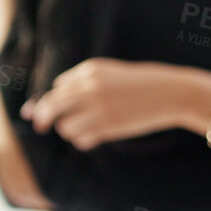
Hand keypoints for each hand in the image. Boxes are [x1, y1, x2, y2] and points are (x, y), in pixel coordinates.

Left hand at [20, 59, 209, 149]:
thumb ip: (83, 81)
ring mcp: (98, 107)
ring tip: (81, 129)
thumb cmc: (140, 83)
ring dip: (68, 130)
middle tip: (39, 125)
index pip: (56, 88)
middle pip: (51, 105)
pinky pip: (81, 138)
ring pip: (64, 126)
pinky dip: (81, 140)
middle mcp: (89, 87)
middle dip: (41, 116)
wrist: (171, 93)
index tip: (42, 110)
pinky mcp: (109, 126)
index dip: (50, 100)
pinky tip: (90, 138)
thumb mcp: (110, 73)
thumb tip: (54, 92)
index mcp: (89, 71)